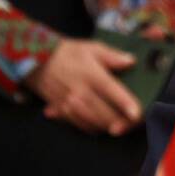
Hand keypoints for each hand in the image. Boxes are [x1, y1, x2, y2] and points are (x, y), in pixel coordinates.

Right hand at [25, 39, 142, 135]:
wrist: (37, 61)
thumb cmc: (69, 53)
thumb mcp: (93, 48)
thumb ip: (113, 56)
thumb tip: (131, 61)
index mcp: (91, 75)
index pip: (112, 91)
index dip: (126, 104)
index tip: (137, 113)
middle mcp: (80, 92)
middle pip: (104, 113)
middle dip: (120, 121)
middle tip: (132, 123)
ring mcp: (69, 104)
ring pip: (92, 122)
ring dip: (107, 126)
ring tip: (119, 126)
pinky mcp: (61, 111)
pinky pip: (79, 125)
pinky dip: (92, 128)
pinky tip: (100, 126)